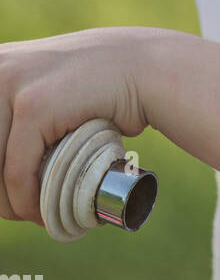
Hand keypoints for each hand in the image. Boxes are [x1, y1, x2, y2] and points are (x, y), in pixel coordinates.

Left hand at [0, 26, 153, 226]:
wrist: (145, 69)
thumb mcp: (45, 84)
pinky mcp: (35, 106)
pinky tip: (44, 209)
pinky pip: (17, 172)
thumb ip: (16, 108)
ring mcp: (13, 83)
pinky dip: (28, 200)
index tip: (10, 195)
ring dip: (13, 203)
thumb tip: (3, 171)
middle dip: (0, 193)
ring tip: (38, 211)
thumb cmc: (98, 84)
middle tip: (27, 210)